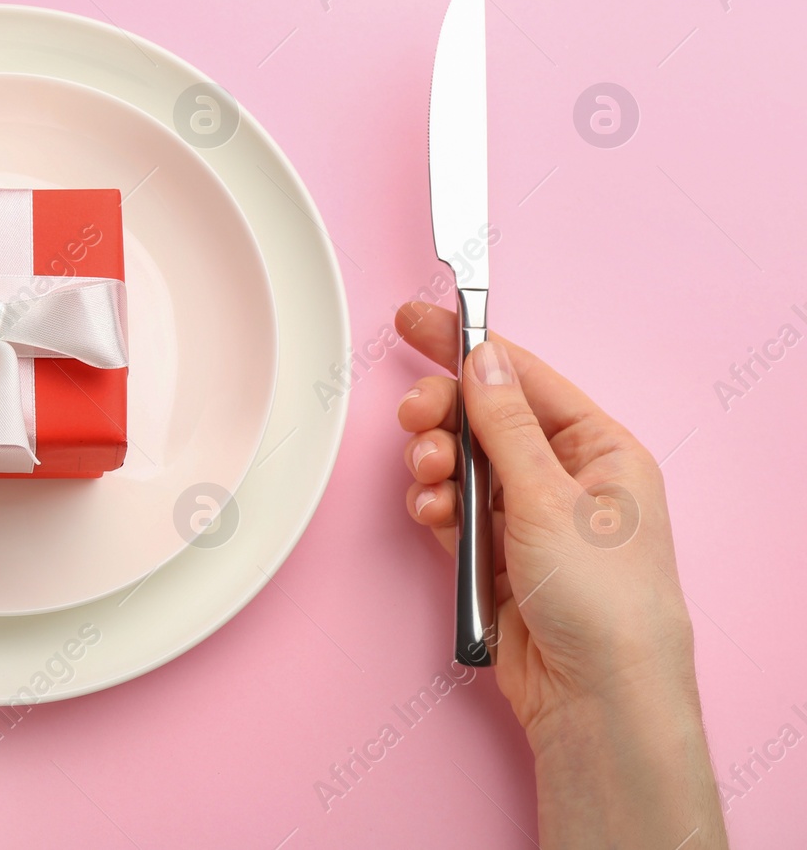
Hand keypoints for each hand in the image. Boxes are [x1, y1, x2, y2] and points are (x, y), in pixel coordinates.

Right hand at [395, 302, 724, 848]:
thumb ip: (505, 424)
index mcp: (600, 450)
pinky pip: (449, 508)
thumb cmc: (601, 600)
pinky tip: (431, 514)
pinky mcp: (494, 554)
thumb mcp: (549, 496)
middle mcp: (564, 477)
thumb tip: (482, 361)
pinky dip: (433, 504)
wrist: (593, 697)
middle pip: (483, 417)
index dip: (468, 346)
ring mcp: (527, 516)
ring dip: (434, 464)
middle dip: (443, 415)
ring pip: (459, 462)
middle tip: (417, 418)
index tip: (417, 320)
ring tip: (431, 481)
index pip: (524, 378)